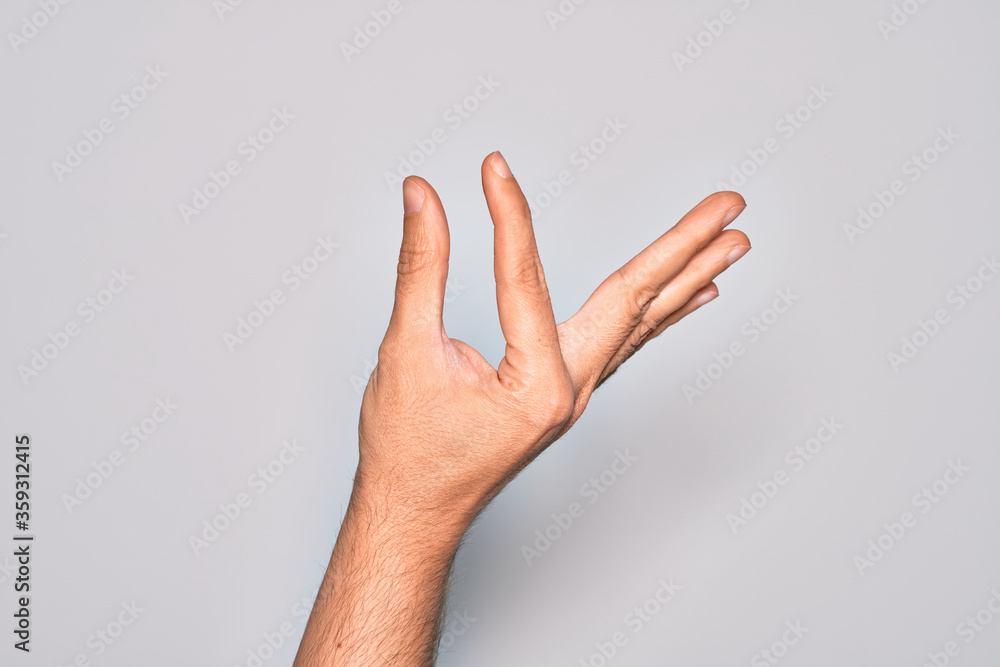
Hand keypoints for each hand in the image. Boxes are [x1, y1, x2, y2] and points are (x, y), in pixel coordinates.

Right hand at [355, 151, 749, 529]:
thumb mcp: (407, 352)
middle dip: (686, 246)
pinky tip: (691, 295)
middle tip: (733, 202)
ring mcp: (576, 395)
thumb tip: (422, 197)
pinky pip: (627, 345)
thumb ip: (420, 268)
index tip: (494, 169)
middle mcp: (572, 391)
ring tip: (734, 240)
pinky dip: (662, 314)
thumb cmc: (408, 450)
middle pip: (635, 301)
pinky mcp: (568, 395)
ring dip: (688, 276)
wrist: (414, 516)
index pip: (527, 278)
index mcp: (536, 386)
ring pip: (641, 323)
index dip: (509, 216)